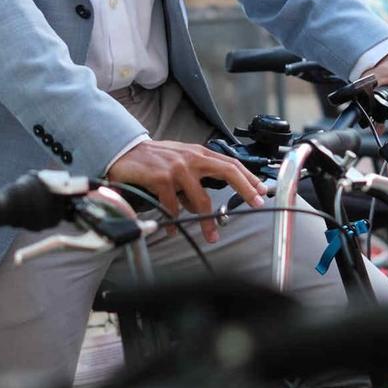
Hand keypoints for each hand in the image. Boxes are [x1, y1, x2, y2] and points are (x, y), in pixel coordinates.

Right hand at [106, 139, 265, 244]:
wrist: (125, 152)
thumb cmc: (155, 160)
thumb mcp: (180, 161)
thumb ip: (197, 175)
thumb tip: (208, 203)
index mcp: (199, 153)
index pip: (231, 163)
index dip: (248, 177)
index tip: (261, 191)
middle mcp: (191, 158)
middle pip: (227, 171)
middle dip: (245, 188)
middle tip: (255, 204)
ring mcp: (177, 168)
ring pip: (201, 199)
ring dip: (207, 221)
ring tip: (211, 235)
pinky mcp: (161, 178)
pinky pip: (174, 206)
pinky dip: (175, 220)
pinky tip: (173, 229)